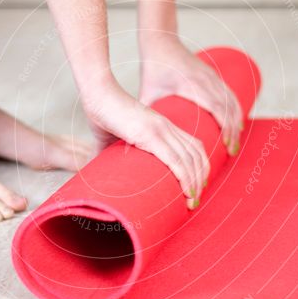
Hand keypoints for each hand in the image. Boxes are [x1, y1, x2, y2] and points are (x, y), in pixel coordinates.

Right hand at [82, 84, 209, 209]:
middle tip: (194, 201)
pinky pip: (176, 160)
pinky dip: (185, 178)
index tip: (196, 186)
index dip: (199, 166)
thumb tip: (98, 168)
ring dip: (195, 184)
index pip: (193, 146)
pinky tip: (187, 193)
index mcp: (162, 125)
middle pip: (197, 154)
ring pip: (190, 160)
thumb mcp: (111, 138)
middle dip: (200, 179)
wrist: (97, 95)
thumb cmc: (102, 114)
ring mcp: (161, 130)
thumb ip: (109, 152)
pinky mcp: (151, 135)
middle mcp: (167, 127)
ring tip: (191, 203)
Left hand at [139, 36, 243, 154]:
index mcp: (192, 84)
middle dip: (232, 131)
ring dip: (236, 123)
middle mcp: (206, 80)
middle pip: (228, 108)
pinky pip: (231, 95)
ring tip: (233, 143)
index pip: (217, 108)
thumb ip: (147, 113)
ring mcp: (212, 76)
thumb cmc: (154, 67)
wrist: (161, 41)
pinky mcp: (213, 75)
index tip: (226, 146)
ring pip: (232, 102)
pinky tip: (237, 125)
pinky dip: (236, 110)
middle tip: (231, 152)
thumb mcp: (149, 91)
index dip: (225, 128)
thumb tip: (136, 136)